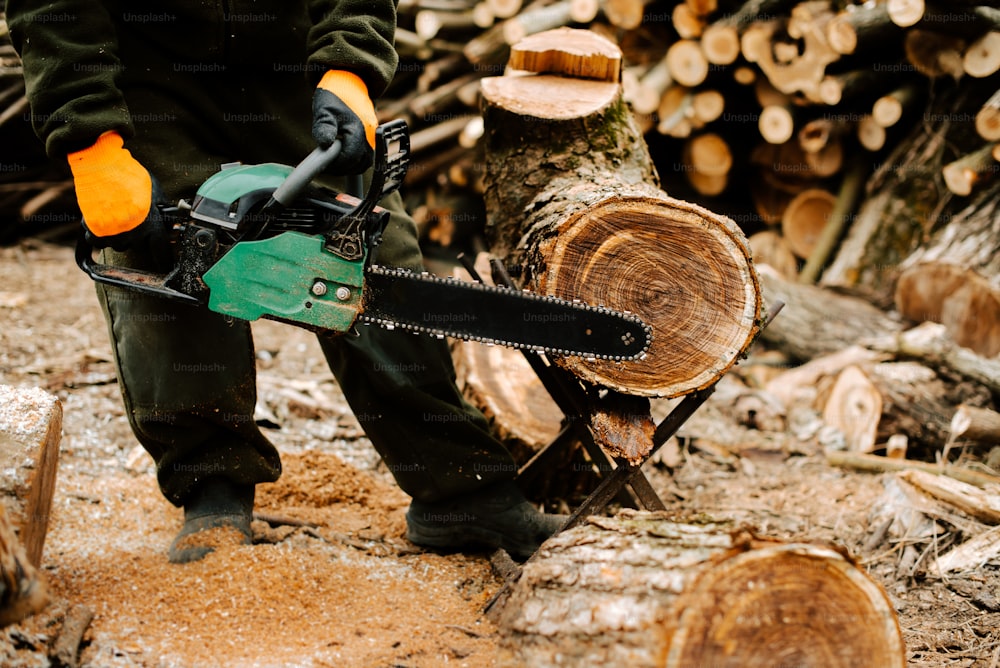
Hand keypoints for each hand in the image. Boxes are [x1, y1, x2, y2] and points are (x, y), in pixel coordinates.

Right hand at [68, 131, 166, 252]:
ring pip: (118, 245)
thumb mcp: (153, 190)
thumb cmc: (129, 176)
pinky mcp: (95, 234)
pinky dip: (97, 234)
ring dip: (117, 235)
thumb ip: (158, 206)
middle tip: (131, 218)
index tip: (164, 266)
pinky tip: (100, 220)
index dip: (164, 261)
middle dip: (136, 237)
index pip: (162, 253)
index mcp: (152, 226)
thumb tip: (165, 212)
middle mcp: (134, 236)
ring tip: (115, 214)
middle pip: (137, 247)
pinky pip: (97, 242)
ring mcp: (114, 237)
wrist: (100, 168)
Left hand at [312, 70, 377, 174]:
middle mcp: (370, 137)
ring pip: (364, 163)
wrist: (351, 84)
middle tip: (327, 164)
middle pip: (359, 164)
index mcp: (359, 130)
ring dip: (350, 166)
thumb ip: (324, 127)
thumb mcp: (325, 109)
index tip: (323, 164)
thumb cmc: (336, 95)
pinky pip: (367, 157)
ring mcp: (374, 139)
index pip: (349, 158)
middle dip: (342, 168)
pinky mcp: (374, 140)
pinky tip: (343, 156)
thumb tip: (325, 145)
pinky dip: (355, 161)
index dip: (335, 165)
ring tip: (334, 161)